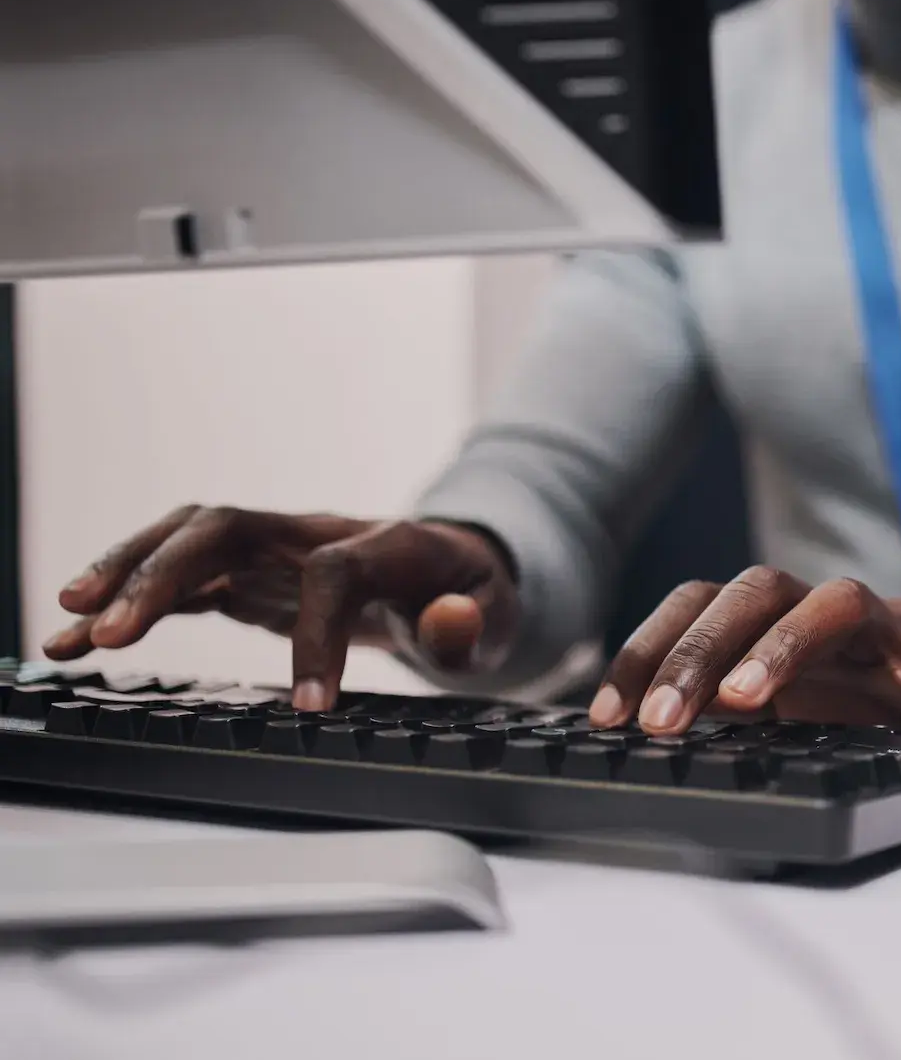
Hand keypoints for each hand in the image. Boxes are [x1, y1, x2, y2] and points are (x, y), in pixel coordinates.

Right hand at [43, 507, 518, 710]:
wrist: (460, 569)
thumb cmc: (474, 596)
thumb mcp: (498, 615)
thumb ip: (471, 624)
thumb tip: (450, 620)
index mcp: (387, 543)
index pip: (335, 574)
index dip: (318, 636)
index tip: (310, 707)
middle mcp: (318, 534)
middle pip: (225, 527)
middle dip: (162, 572)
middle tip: (110, 632)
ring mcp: (279, 549)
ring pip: (187, 541)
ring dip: (124, 577)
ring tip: (67, 629)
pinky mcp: (253, 576)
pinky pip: (184, 579)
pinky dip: (131, 603)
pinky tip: (79, 636)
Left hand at [591, 567, 900, 749]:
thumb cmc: (866, 683)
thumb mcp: (790, 692)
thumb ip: (728, 704)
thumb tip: (639, 738)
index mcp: (780, 617)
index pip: (700, 604)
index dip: (649, 651)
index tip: (609, 715)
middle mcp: (829, 610)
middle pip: (760, 591)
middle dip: (700, 652)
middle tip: (661, 721)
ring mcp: (894, 632)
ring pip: (840, 604)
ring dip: (786, 646)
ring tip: (748, 703)